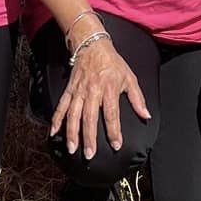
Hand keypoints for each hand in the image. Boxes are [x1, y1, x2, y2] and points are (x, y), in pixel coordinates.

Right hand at [51, 29, 149, 157]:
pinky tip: (53, 132)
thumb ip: (138, 99)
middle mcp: (92, 91)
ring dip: (72, 132)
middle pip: (90, 117)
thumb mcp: (130, 78)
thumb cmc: (113, 63)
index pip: (112, 114)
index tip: (116, 145)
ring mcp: (79, 91)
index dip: (114, 131)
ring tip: (72, 148)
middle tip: (89, 154)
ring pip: (73, 115)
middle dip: (89, 137)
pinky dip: (56, 119)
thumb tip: (146, 116)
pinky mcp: (69, 90)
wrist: (92, 45)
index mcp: (109, 89)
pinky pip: (61, 106)